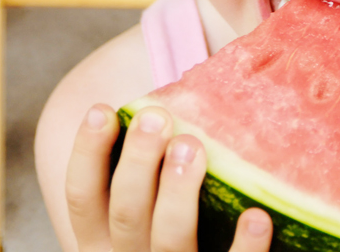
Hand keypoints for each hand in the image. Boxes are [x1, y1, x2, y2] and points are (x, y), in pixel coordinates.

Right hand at [65, 104, 273, 251]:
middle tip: (156, 116)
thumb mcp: (148, 214)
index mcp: (103, 241)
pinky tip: (256, 215)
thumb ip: (149, 172)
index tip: (102, 109)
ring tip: (191, 145)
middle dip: (138, 161)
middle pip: (126, 212)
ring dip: (178, 192)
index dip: (87, 153)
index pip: (83, 197)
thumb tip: (167, 102)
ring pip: (168, 240)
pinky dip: (243, 245)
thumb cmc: (178, 236)